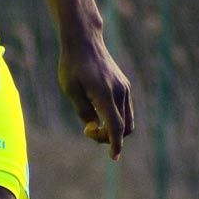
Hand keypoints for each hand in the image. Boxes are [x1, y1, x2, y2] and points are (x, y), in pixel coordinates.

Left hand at [57, 33, 133, 158]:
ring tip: (92, 122)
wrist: (84, 41)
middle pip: (125, 127)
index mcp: (104, 94)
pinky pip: (125, 109)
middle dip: (110, 137)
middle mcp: (119, 92)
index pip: (115, 126)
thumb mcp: (71, 91)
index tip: (114, 157)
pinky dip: (115, 117)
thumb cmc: (72, 66)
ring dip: (114, 128)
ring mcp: (124, 88)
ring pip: (127, 119)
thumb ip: (84, 112)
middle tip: (88, 130)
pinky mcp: (124, 85)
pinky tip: (98, 111)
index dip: (115, 144)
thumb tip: (96, 127)